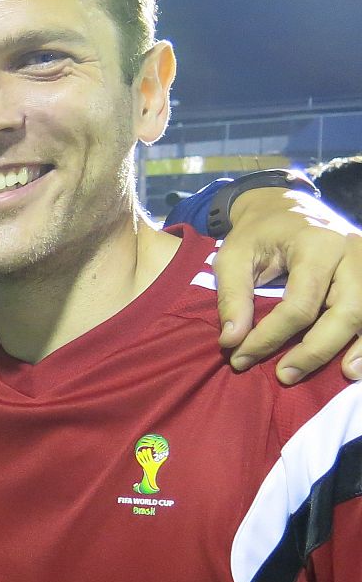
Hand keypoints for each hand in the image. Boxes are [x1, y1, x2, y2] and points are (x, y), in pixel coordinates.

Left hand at [212, 189, 361, 382]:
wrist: (286, 206)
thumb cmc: (257, 233)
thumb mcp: (233, 256)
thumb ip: (231, 297)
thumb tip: (232, 341)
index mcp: (316, 244)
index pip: (299, 304)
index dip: (270, 337)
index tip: (240, 357)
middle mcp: (352, 251)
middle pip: (347, 311)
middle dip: (315, 350)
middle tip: (284, 375)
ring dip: (359, 347)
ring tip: (343, 374)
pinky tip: (357, 361)